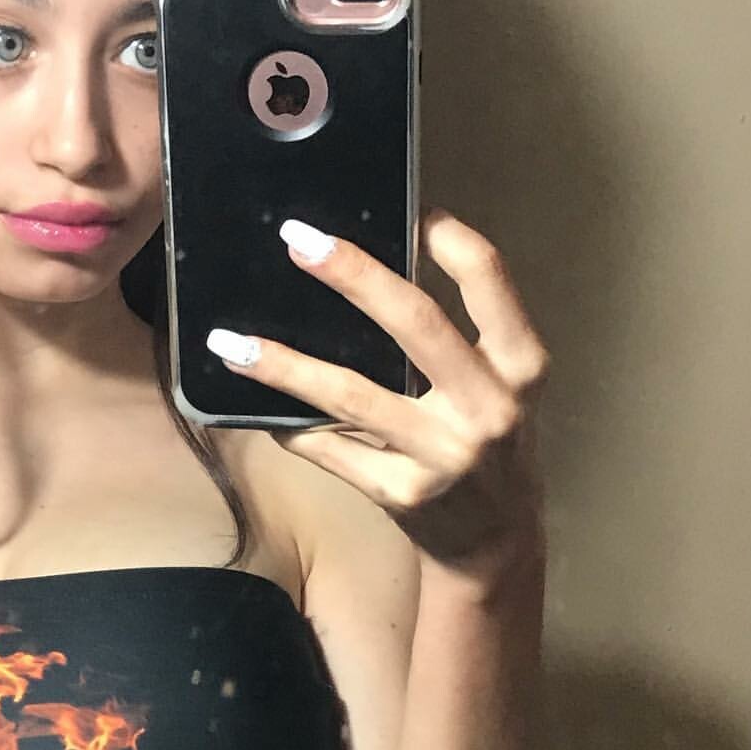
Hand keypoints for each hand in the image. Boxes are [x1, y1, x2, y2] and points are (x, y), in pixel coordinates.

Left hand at [206, 210, 549, 586]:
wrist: (494, 542)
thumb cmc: (487, 444)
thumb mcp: (498, 385)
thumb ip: (457, 335)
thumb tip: (372, 266)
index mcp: (520, 366)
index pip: (488, 278)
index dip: (447, 236)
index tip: (409, 207)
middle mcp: (489, 407)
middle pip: (416, 323)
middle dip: (354, 275)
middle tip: (298, 239)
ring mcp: (443, 455)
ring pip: (352, 396)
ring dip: (284, 366)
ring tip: (230, 341)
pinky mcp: (403, 495)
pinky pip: (330, 451)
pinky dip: (289, 426)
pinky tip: (251, 405)